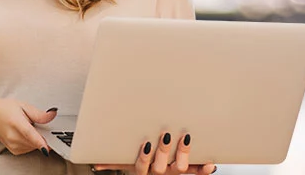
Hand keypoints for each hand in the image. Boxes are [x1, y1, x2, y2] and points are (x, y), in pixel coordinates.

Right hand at [0, 98, 57, 155]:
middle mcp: (13, 136)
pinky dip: (31, 143)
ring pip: (34, 147)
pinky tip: (25, 135)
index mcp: (16, 122)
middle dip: (42, 136)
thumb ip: (39, 114)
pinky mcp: (15, 151)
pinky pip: (30, 149)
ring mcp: (13, 145)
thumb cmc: (4, 110)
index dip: (40, 142)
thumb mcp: (23, 106)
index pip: (29, 134)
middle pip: (36, 142)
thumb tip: (52, 114)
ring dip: (36, 140)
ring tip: (28, 128)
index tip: (47, 148)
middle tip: (37, 125)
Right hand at [91, 131, 216, 173]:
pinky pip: (197, 173)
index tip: (146, 144)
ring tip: (185, 138)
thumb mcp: (126, 165)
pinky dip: (204, 168)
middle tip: (166, 134)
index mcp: (143, 170)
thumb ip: (111, 164)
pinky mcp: (187, 172)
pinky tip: (210, 163)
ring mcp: (173, 173)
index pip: (141, 166)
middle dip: (163, 150)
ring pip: (179, 168)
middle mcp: (159, 173)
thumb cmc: (142, 167)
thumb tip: (95, 164)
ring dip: (183, 154)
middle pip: (160, 167)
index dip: (144, 157)